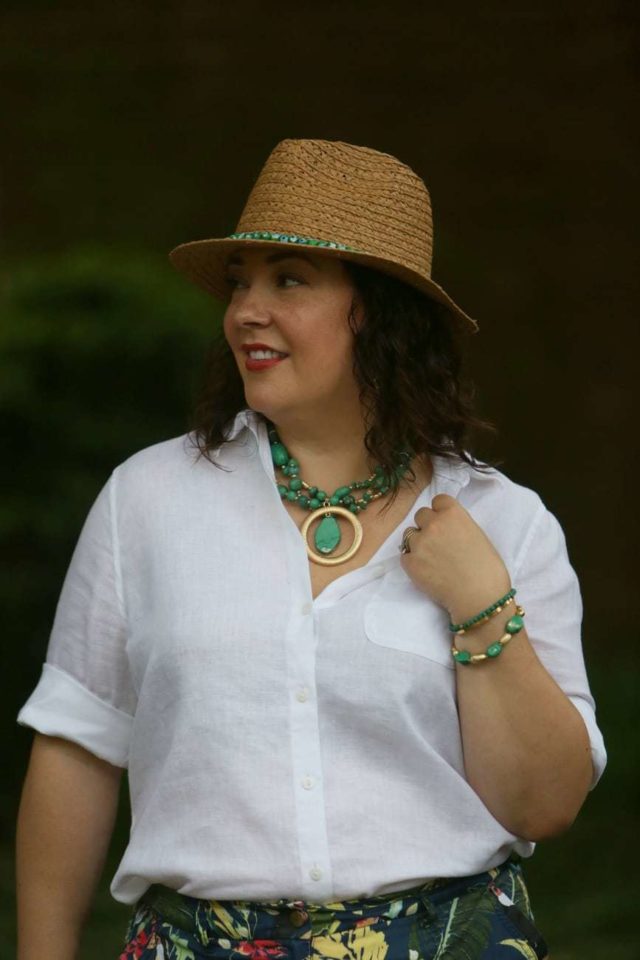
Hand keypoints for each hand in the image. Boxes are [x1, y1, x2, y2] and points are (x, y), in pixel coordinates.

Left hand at [400, 494, 510, 620]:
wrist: (480, 598)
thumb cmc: (487, 569)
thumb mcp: (477, 535)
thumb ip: (458, 525)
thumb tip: (447, 527)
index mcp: (453, 513)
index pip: (438, 500)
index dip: (441, 512)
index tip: (445, 524)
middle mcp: (433, 523)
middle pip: (421, 515)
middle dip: (427, 526)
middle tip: (438, 543)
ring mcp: (419, 543)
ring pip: (410, 535)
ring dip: (418, 543)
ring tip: (432, 559)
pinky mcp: (410, 563)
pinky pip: (405, 556)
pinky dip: (413, 562)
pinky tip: (427, 572)